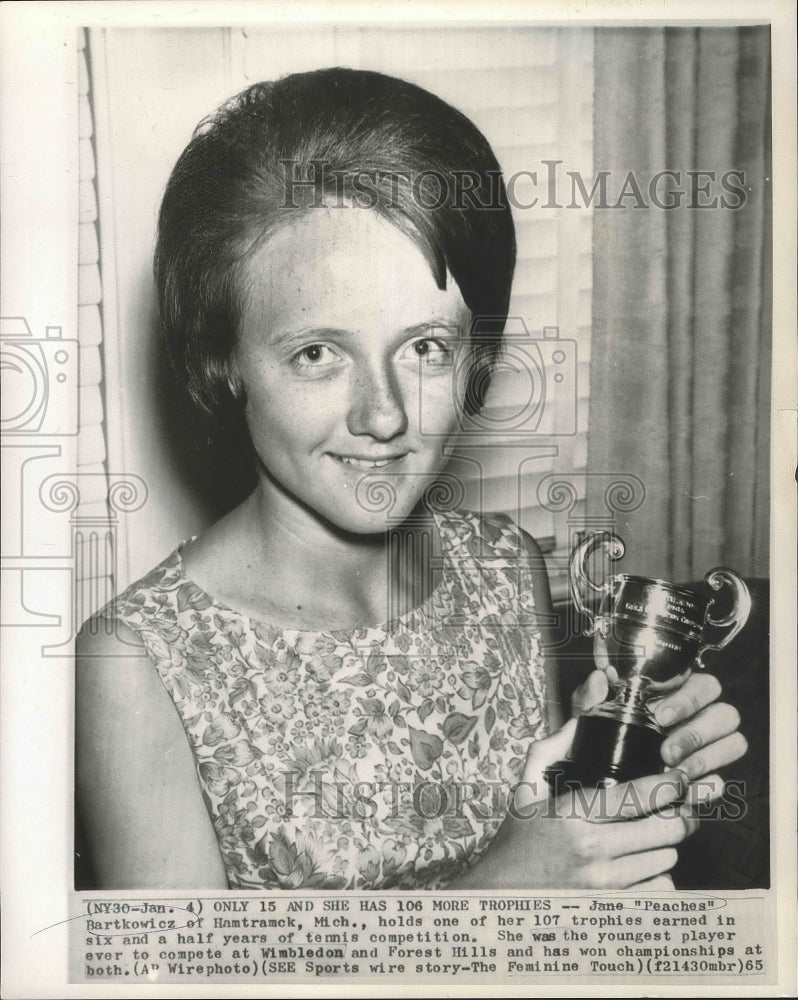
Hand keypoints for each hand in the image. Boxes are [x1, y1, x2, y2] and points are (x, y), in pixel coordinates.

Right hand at [452, 718, 694, 889]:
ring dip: (665, 846)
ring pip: (666, 859)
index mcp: (573, 814)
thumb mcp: (526, 787)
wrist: (499, 893)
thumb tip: (580, 721)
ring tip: (653, 837)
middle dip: (678, 816)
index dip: (669, 784)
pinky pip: (659, 891)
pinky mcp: (612, 909)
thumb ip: (552, 749)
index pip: (637, 796)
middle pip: (666, 830)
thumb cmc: (518, 837)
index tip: (680, 778)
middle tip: (678, 809)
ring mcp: (604, 885)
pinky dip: (658, 877)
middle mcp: (592, 850)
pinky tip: (643, 867)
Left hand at [574, 669, 747, 798]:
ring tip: (675, 773)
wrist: (604, 781)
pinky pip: (724, 780)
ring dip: (706, 758)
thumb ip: (591, 695)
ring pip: (734, 743)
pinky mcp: (709, 779)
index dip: (689, 699)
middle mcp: (702, 718)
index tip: (660, 715)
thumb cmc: (604, 735)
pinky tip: (689, 792)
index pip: (703, 685)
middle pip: (726, 714)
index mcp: (679, 695)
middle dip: (697, 733)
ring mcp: (711, 748)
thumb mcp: (591, 715)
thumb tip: (598, 678)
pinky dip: (708, 787)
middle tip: (666, 751)